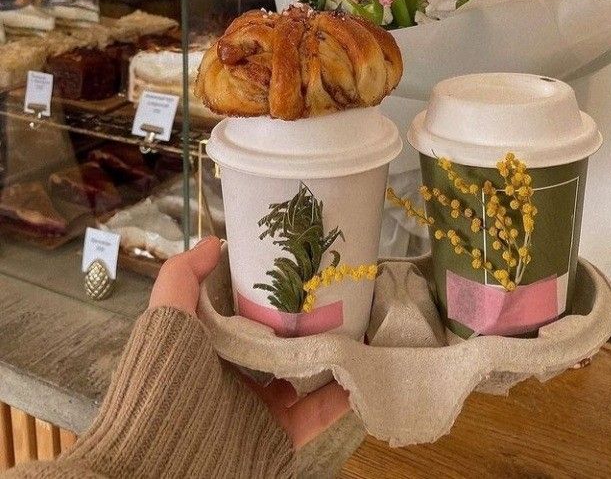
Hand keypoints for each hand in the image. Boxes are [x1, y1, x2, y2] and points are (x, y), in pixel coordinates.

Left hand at [149, 238, 350, 448]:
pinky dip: (341, 397)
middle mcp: (237, 374)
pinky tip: (362, 373)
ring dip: (332, 355)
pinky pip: (316, 414)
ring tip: (360, 327)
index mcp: (210, 346)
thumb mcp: (166, 322)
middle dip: (309, 319)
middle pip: (281, 341)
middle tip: (340, 292)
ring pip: (304, 375)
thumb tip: (214, 241)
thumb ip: (182, 278)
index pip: (246, 311)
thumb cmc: (164, 384)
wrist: (160, 464)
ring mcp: (260, 406)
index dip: (270, 290)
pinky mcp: (279, 435)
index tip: (298, 264)